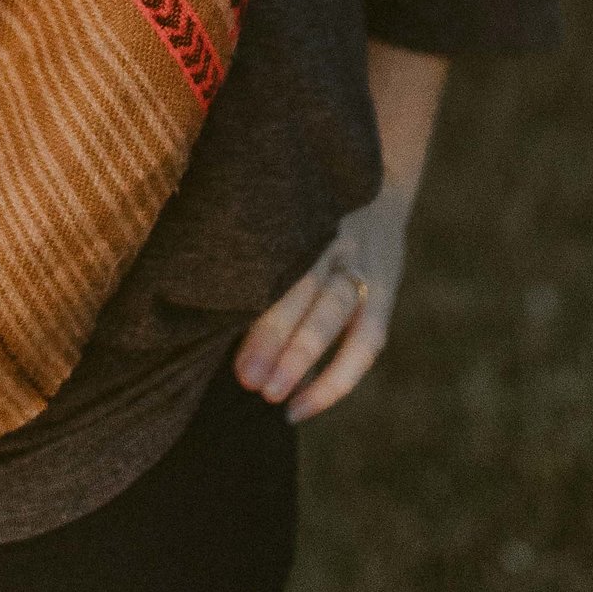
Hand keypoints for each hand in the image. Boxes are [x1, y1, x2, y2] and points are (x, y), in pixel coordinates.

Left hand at [233, 178, 412, 421]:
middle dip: (276, 335)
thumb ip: (254, 255)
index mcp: (302, 214)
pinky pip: (368, 343)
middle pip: (307, 286)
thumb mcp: (283, 217)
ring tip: (275, 397)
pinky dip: (336, 380)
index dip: (254, 300)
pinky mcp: (384, 292)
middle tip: (248, 379)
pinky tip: (303, 406)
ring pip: (337, 314)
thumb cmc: (308, 213)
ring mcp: (364, 265)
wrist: (382, 185)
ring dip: (305, 359)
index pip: (278, 259)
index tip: (229, 333)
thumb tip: (208, 313)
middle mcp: (335, 238)